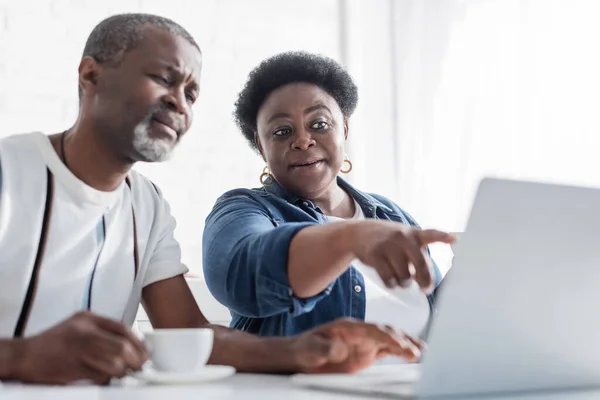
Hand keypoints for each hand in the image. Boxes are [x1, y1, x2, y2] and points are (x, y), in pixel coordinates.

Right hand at [12, 311, 146, 384]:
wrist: (25, 355)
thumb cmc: (53, 342)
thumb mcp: (79, 324)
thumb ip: (102, 329)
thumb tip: (131, 343)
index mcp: (87, 319)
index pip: (122, 328)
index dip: (138, 342)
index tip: (144, 352)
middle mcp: (84, 333)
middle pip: (122, 347)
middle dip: (135, 359)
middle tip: (138, 366)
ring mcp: (78, 351)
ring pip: (113, 364)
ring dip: (121, 372)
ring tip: (119, 373)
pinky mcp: (73, 370)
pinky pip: (99, 377)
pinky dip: (105, 379)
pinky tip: (102, 377)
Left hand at [290, 318, 422, 373]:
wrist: (301, 355)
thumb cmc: (304, 349)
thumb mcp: (311, 347)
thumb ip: (325, 347)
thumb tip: (340, 348)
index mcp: (348, 326)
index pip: (372, 328)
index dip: (386, 335)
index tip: (398, 343)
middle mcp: (360, 331)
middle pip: (385, 332)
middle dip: (401, 340)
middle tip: (415, 351)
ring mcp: (365, 341)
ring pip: (391, 339)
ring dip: (406, 344)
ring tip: (421, 352)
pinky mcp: (368, 352)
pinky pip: (388, 350)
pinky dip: (402, 351)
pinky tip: (414, 354)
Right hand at [348, 220, 454, 292]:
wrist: (359, 233)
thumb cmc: (389, 241)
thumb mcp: (404, 241)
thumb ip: (417, 258)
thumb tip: (424, 283)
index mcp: (414, 234)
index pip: (432, 234)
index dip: (443, 237)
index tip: (455, 240)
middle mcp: (402, 237)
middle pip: (421, 264)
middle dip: (425, 281)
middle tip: (425, 289)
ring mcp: (387, 245)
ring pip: (404, 276)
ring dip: (403, 282)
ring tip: (399, 276)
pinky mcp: (374, 254)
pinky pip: (388, 279)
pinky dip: (391, 284)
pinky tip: (389, 279)